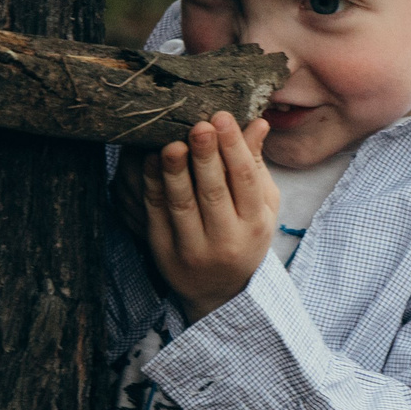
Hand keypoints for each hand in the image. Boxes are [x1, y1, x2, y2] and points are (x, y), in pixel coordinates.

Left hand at [141, 111, 275, 319]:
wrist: (219, 292)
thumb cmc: (244, 237)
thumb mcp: (261, 206)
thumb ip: (255, 165)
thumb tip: (257, 122)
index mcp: (254, 223)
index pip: (244, 180)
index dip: (233, 148)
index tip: (222, 118)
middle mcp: (226, 239)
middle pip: (213, 192)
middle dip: (206, 157)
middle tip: (199, 125)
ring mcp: (193, 248)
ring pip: (182, 204)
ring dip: (174, 172)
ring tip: (171, 143)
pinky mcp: (164, 250)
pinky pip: (156, 213)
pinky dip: (152, 185)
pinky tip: (149, 161)